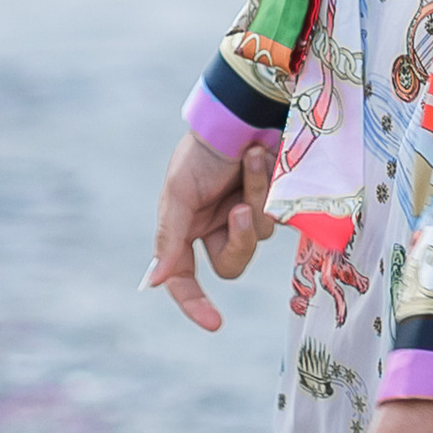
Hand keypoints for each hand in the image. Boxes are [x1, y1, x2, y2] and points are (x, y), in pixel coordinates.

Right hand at [143, 128, 277, 329]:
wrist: (240, 110)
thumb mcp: (179, 190)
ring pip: (258, 234)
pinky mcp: (273, 201)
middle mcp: (217, 227)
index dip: (194, 304)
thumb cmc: (202, 150)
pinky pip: (278, 213)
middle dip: (239, 239)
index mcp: (186, 230)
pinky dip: (271, 185)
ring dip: (256, 195)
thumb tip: (155, 282)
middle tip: (241, 209)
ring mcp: (247, 214)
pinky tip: (266, 156)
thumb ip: (169, 236)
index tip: (214, 323)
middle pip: (232, 263)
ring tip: (254, 157)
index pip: (184, 279)